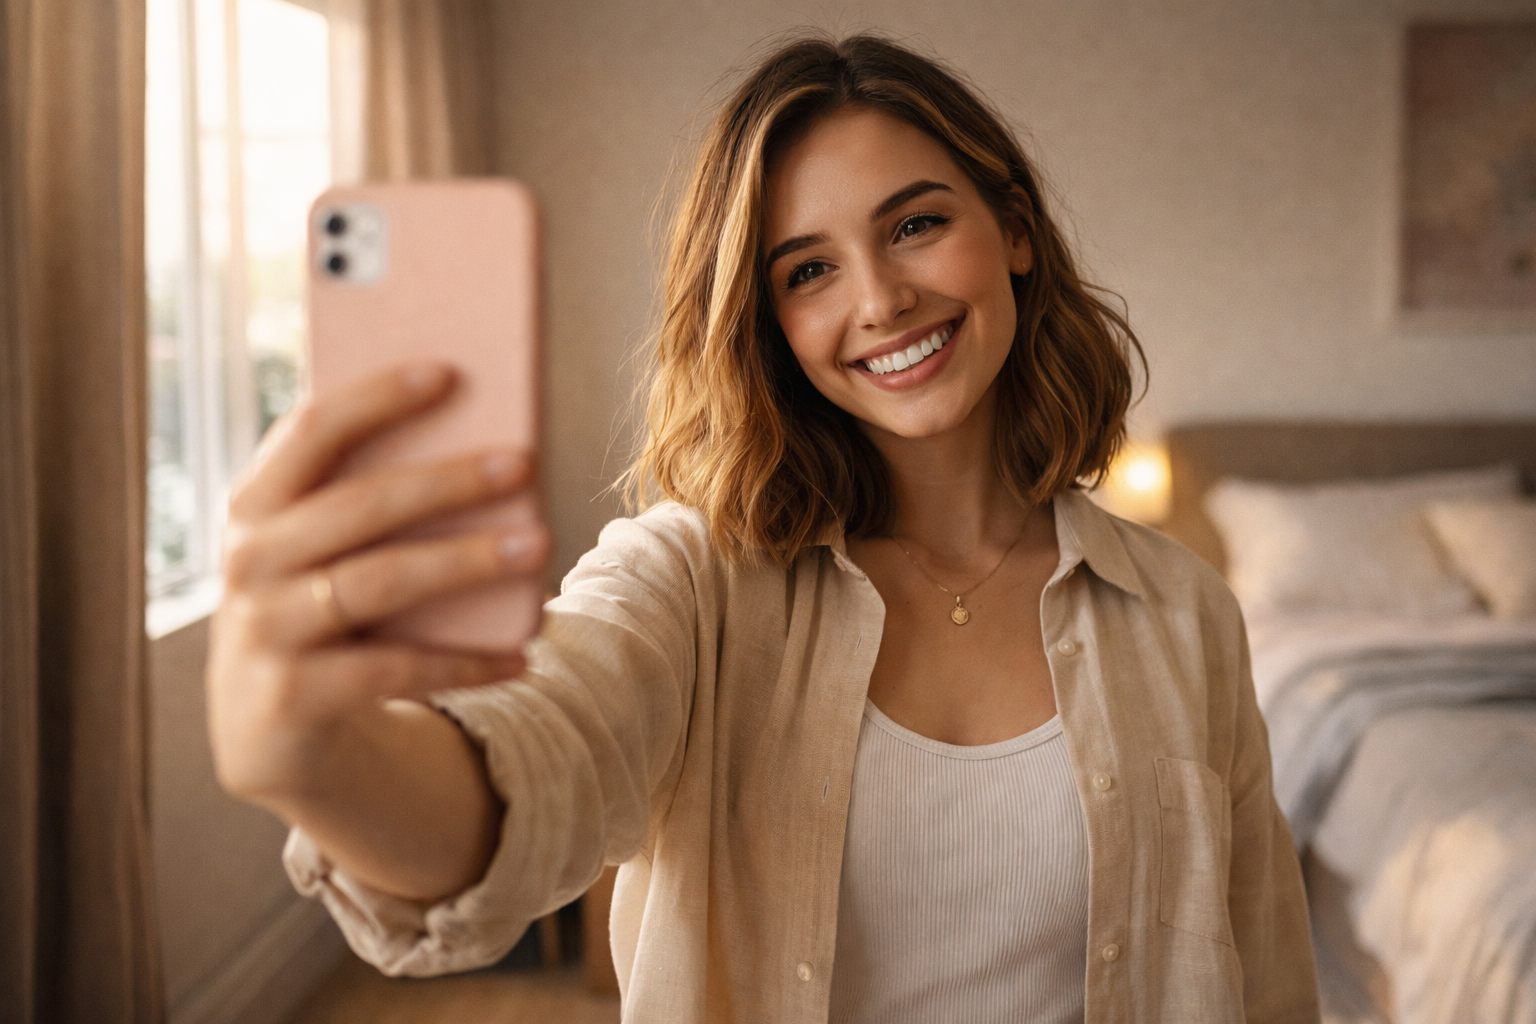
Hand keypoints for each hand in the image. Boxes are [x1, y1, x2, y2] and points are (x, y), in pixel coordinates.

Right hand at [206, 362, 549, 810]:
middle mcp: (249, 559)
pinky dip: (464, 662)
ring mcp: (263, 628)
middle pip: (360, 504)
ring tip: (539, 544)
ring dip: (467, 561)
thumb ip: (372, 498)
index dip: (376, 398)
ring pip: (380, 582)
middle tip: (524, 463)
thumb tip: (488, 447)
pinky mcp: (292, 695)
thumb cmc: (320, 606)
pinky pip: (393, 670)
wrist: (267, 725)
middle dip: (448, 480)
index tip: (449, 372)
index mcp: (256, 502)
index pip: (310, 430)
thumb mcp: (326, 548)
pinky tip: (520, 657)